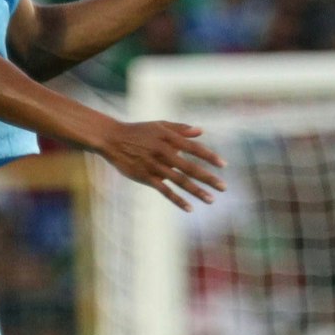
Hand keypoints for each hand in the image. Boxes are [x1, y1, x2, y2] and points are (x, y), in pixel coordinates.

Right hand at [92, 120, 226, 211]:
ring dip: (196, 191)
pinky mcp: (145, 177)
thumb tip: (201, 131)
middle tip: (224, 187)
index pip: (194, 148)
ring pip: (180, 181)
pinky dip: (177, 200)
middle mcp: (164, 153)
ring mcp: (155, 166)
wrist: (111, 138)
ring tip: (211, 200)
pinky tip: (189, 208)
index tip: (224, 165)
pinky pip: (164, 190)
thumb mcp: (159, 125)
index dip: (210, 156)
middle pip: (190, 168)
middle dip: (208, 178)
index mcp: (169, 139)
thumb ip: (180, 128)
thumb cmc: (137, 131)